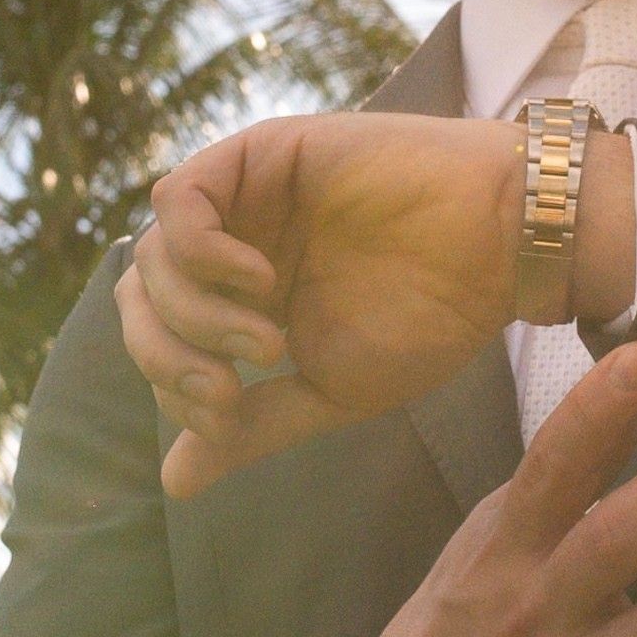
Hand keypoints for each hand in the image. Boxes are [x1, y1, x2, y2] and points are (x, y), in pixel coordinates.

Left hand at [116, 112, 636, 495]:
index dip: (174, 387)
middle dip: (166, 355)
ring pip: (151, 251)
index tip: (232, 411)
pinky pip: (180, 197)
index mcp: (243, 300)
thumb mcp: (330, 390)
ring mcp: (243, 198)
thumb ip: (251, 426)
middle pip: (140, 295)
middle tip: (226, 390)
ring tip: (267, 342)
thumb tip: (174, 482)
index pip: (159, 339)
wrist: (496, 249)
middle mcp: (233, 245)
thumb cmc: (430, 318)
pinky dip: (200, 249)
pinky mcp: (260, 154)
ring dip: (194, 313)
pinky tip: (259, 280)